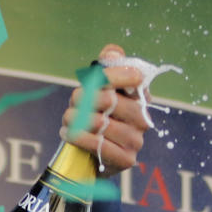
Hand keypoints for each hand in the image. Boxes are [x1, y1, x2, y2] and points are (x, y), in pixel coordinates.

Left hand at [61, 44, 148, 174]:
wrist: (95, 155)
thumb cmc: (96, 116)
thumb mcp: (98, 89)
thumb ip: (106, 68)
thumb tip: (113, 52)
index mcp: (140, 97)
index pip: (132, 76)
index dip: (108, 75)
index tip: (91, 82)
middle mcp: (143, 118)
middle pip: (108, 99)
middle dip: (82, 99)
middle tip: (73, 104)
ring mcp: (137, 140)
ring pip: (100, 122)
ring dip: (75, 119)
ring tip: (68, 120)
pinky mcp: (127, 159)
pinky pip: (98, 144)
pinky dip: (78, 137)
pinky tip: (69, 134)